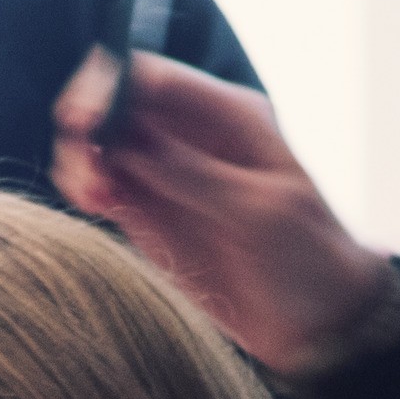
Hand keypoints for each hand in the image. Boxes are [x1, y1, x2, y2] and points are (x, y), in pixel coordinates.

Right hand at [51, 50, 394, 380]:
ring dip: (81, 160)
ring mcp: (164, 173)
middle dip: (87, 124)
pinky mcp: (148, 212)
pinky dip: (85, 187)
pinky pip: (101, 184)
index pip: (152, 77)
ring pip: (99, 144)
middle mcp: (190, 135)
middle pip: (114, 103)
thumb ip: (193, 173)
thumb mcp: (259, 211)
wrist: (317, 321)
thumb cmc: (307, 256)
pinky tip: (95, 206)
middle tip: (83, 165)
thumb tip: (127, 139)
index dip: (108, 87)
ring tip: (94, 196)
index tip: (83, 122)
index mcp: (227, 115)